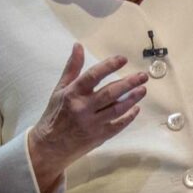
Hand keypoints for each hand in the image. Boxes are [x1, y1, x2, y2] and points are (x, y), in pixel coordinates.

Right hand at [29, 44, 147, 192]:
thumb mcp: (59, 90)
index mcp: (72, 94)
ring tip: (143, 90)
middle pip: (110, 93)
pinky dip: (129, 117)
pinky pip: (118, 125)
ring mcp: (92, 124)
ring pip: (117, 109)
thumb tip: (78, 46)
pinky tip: (136, 108)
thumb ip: (72, 68)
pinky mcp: (99, 137)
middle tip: (143, 76)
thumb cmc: (55, 115)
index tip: (123, 59)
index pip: (93, 76)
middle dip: (129, 83)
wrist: (49, 147)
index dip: (109, 66)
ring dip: (132, 99)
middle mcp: (83, 108)